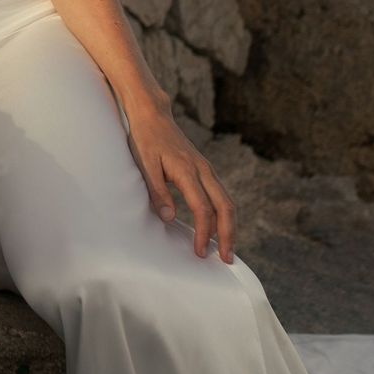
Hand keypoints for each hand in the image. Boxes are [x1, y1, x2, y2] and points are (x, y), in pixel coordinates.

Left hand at [123, 100, 236, 262]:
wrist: (152, 115)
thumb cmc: (145, 139)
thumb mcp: (144, 164)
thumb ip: (157, 190)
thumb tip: (169, 218)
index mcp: (188, 170)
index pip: (202, 208)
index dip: (202, 232)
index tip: (199, 252)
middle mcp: (203, 170)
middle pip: (226, 207)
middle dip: (228, 234)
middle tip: (226, 259)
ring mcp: (206, 169)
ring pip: (227, 201)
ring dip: (228, 226)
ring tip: (226, 249)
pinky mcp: (205, 170)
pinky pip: (220, 195)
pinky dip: (223, 214)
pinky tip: (217, 228)